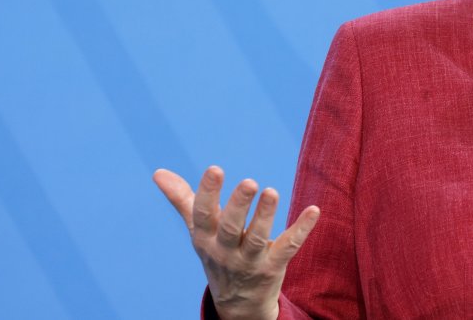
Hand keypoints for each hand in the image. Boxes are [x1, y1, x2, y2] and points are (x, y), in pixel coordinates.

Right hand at [153, 166, 319, 319]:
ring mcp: (250, 261)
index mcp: (205, 238)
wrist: (236, 304)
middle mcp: (225, 251)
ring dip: (265, 216)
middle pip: (230, 228)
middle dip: (238, 205)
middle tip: (249, 182)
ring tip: (271, 192)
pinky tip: (314, 210)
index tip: (215, 169)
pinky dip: (302, 229)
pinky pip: (288, 247)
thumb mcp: (198, 230)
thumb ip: (183, 200)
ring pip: (257, 238)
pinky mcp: (273, 267)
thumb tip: (158, 172)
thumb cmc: (217, 254)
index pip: (203, 215)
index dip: (208, 192)